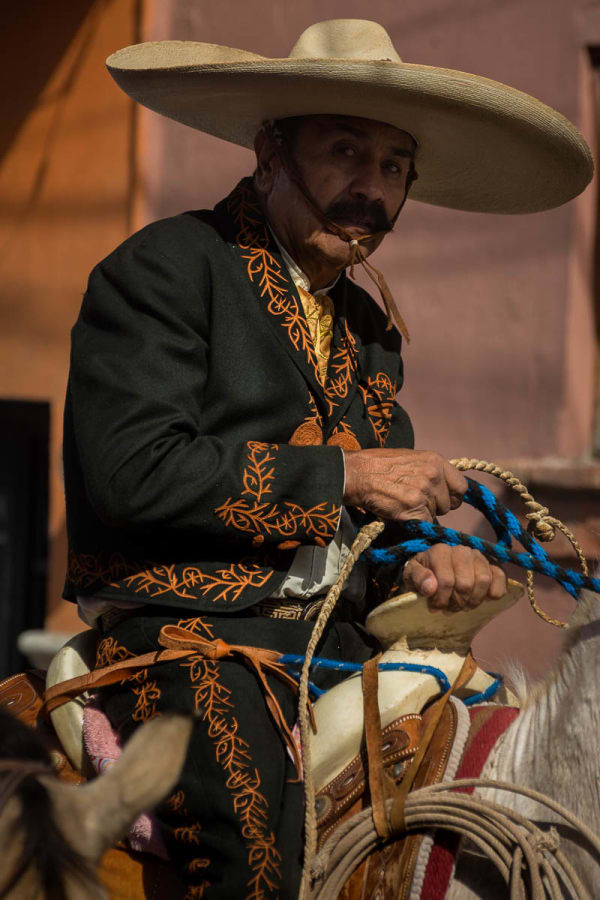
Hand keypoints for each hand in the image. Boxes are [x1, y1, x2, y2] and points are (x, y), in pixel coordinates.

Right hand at [343, 448, 466, 521]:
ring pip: (435, 515)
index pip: (461, 487)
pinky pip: (423, 524)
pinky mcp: (413, 508)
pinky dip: (413, 523)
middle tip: (414, 501)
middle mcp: (433, 475)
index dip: (452, 496)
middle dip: (434, 506)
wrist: (357, 473)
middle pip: (448, 504)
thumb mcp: (411, 458)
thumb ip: (430, 470)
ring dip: (422, 514)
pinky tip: (400, 512)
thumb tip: (442, 486)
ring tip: (403, 503)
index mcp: (436, 460)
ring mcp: (424, 492)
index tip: (442, 499)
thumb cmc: (379, 465)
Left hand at [402, 544, 506, 611]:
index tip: (434, 607)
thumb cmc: (423, 574)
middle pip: (466, 584)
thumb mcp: (411, 575)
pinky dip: (494, 592)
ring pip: (483, 581)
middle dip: (456, 603)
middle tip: (449, 609)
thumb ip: (418, 578)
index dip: (441, 600)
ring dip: (473, 600)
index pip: (446, 581)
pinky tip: (483, 599)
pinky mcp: (492, 564)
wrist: (436, 569)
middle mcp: (461, 550)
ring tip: (463, 605)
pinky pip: (500, 577)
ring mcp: (478, 556)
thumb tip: (431, 588)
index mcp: (440, 551)